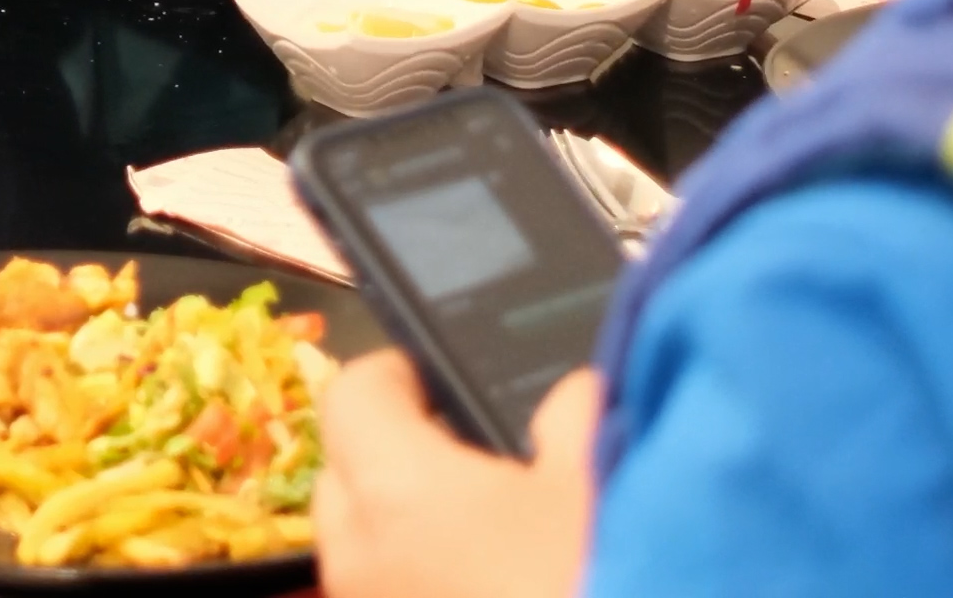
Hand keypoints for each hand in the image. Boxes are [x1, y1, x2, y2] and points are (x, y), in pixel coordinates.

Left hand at [312, 353, 599, 597]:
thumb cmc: (609, 576)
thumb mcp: (608, 488)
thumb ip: (577, 422)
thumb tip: (568, 400)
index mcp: (396, 492)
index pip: (352, 396)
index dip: (393, 376)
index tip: (433, 378)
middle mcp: (361, 563)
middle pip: (343, 481)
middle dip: (390, 458)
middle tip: (468, 460)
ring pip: (361, 556)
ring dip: (406, 536)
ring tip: (491, 538)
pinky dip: (423, 585)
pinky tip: (492, 585)